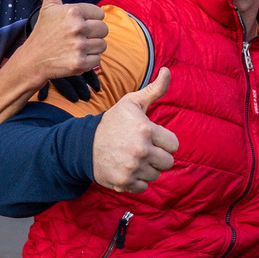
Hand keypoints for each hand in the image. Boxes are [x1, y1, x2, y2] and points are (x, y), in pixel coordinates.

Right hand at [23, 0, 107, 80]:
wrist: (32, 60)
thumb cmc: (43, 31)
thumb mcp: (48, 6)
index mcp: (73, 11)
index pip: (100, 14)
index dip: (90, 20)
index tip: (75, 25)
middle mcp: (77, 27)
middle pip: (104, 29)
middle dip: (93, 34)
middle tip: (77, 37)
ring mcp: (79, 46)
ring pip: (102, 45)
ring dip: (92, 47)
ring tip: (76, 47)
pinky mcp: (80, 63)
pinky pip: (98, 60)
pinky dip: (89, 61)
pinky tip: (75, 57)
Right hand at [93, 67, 177, 193]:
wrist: (84, 144)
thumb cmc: (113, 122)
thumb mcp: (132, 103)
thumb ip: (154, 89)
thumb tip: (168, 71)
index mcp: (146, 130)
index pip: (174, 145)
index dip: (164, 141)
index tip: (152, 138)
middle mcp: (141, 150)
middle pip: (168, 162)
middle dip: (158, 156)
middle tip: (143, 149)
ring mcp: (132, 168)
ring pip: (156, 175)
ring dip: (148, 168)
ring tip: (134, 158)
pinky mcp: (125, 182)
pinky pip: (144, 187)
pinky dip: (138, 181)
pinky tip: (128, 169)